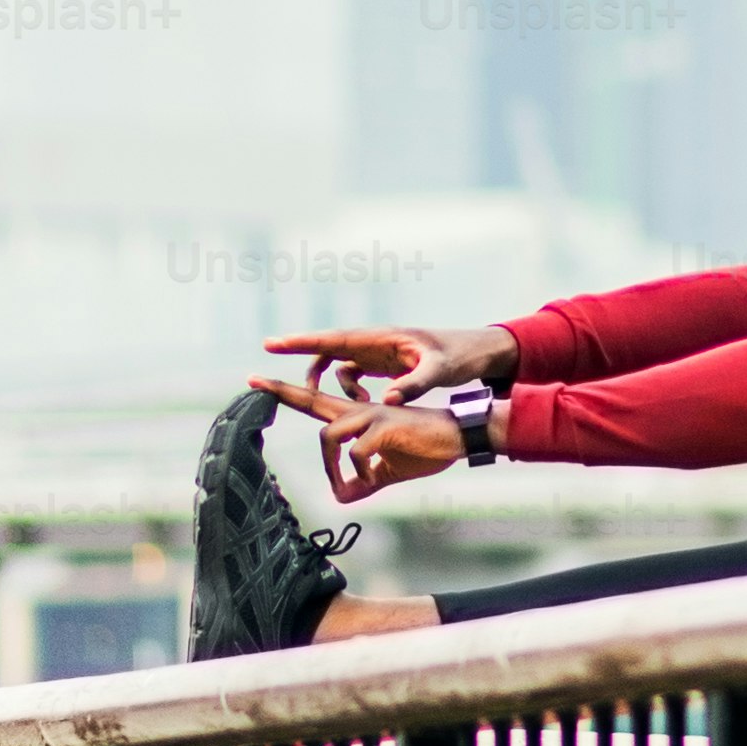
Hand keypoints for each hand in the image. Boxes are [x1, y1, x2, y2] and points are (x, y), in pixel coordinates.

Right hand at [260, 322, 512, 409]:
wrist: (478, 352)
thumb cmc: (459, 357)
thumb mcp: (439, 371)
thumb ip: (413, 385)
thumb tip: (385, 402)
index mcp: (382, 338)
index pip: (334, 339)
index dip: (301, 342)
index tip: (273, 344)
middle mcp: (375, 341)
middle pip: (326, 347)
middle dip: (299, 356)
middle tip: (268, 375)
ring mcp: (378, 352)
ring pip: (338, 363)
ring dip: (330, 381)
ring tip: (338, 405)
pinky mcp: (384, 363)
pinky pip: (354, 373)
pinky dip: (351, 389)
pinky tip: (367, 406)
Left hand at [261, 388, 468, 503]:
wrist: (457, 438)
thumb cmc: (424, 449)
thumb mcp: (387, 472)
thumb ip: (363, 482)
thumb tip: (342, 497)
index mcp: (357, 417)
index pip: (314, 402)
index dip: (287, 394)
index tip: (259, 383)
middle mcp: (359, 410)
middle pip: (311, 399)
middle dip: (282, 392)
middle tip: (253, 378)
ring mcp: (371, 415)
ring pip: (329, 435)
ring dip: (332, 465)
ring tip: (355, 484)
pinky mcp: (385, 426)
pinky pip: (357, 452)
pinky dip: (359, 472)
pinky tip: (371, 480)